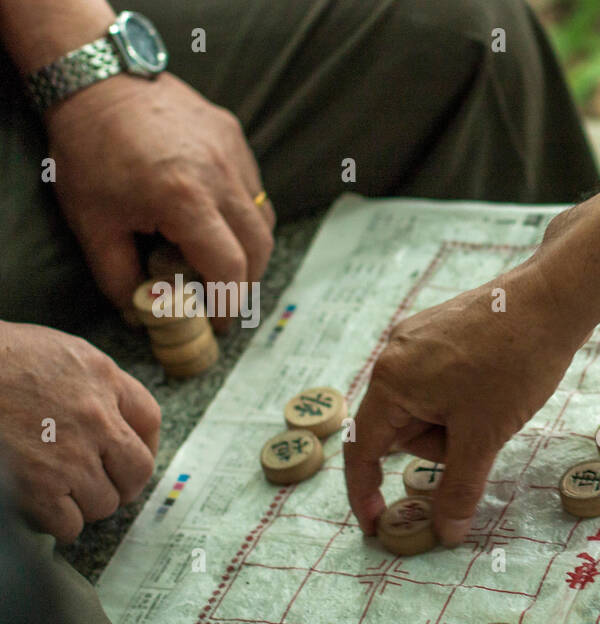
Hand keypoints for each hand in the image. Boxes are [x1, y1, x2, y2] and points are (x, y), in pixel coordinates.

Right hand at [0, 322, 159, 540]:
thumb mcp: (57, 350)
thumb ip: (91, 380)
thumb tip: (107, 415)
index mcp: (102, 378)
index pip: (148, 419)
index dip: (145, 443)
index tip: (129, 457)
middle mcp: (96, 417)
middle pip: (138, 469)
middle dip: (122, 483)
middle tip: (99, 485)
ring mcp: (70, 454)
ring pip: (104, 502)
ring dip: (85, 503)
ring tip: (59, 492)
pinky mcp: (38, 485)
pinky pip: (69, 524)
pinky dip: (59, 524)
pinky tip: (41, 509)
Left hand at [44, 72, 273, 327]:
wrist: (96, 80)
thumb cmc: (89, 150)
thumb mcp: (92, 223)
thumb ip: (119, 277)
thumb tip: (142, 313)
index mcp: (184, 200)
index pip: (230, 269)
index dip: (229, 303)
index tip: (220, 322)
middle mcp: (220, 176)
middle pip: (259, 249)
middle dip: (246, 282)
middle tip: (225, 299)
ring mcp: (233, 153)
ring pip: (263, 219)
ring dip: (250, 249)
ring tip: (222, 261)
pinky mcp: (234, 137)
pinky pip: (253, 188)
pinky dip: (242, 213)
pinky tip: (215, 217)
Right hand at [344, 266, 587, 544]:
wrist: (553, 298)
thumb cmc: (515, 363)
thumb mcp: (485, 436)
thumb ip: (460, 488)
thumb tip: (446, 533)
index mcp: (391, 380)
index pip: (362, 449)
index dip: (365, 491)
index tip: (376, 524)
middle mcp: (394, 355)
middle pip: (402, 430)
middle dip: (441, 446)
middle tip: (483, 433)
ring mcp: (417, 340)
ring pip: (426, 409)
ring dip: (457, 425)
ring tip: (496, 403)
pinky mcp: (442, 332)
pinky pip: (441, 385)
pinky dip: (465, 402)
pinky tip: (496, 386)